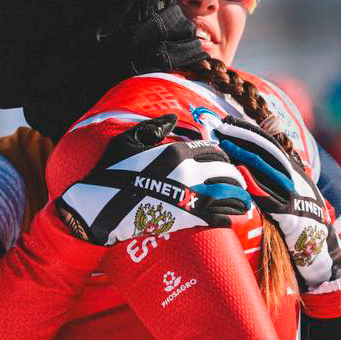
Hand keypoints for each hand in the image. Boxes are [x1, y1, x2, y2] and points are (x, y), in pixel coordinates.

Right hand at [56, 114, 251, 245]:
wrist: (98, 208)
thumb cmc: (109, 172)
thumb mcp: (127, 140)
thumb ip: (153, 128)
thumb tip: (173, 119)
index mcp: (176, 151)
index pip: (213, 150)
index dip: (221, 158)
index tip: (223, 164)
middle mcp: (188, 172)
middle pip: (226, 172)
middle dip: (234, 178)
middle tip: (236, 185)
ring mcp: (189, 196)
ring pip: (227, 195)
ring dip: (237, 199)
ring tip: (242, 205)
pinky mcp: (186, 220)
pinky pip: (216, 218)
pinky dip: (227, 218)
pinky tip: (230, 220)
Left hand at [210, 115, 340, 292]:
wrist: (321, 242)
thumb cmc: (302, 214)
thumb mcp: (295, 186)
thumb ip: (279, 168)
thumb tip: (263, 148)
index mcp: (294, 168)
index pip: (269, 142)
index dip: (248, 130)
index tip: (228, 122)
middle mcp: (293, 176)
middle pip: (265, 150)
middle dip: (242, 137)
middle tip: (220, 127)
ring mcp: (291, 193)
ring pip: (265, 168)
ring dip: (242, 154)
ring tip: (223, 144)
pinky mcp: (287, 212)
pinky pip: (268, 195)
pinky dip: (254, 182)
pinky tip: (240, 172)